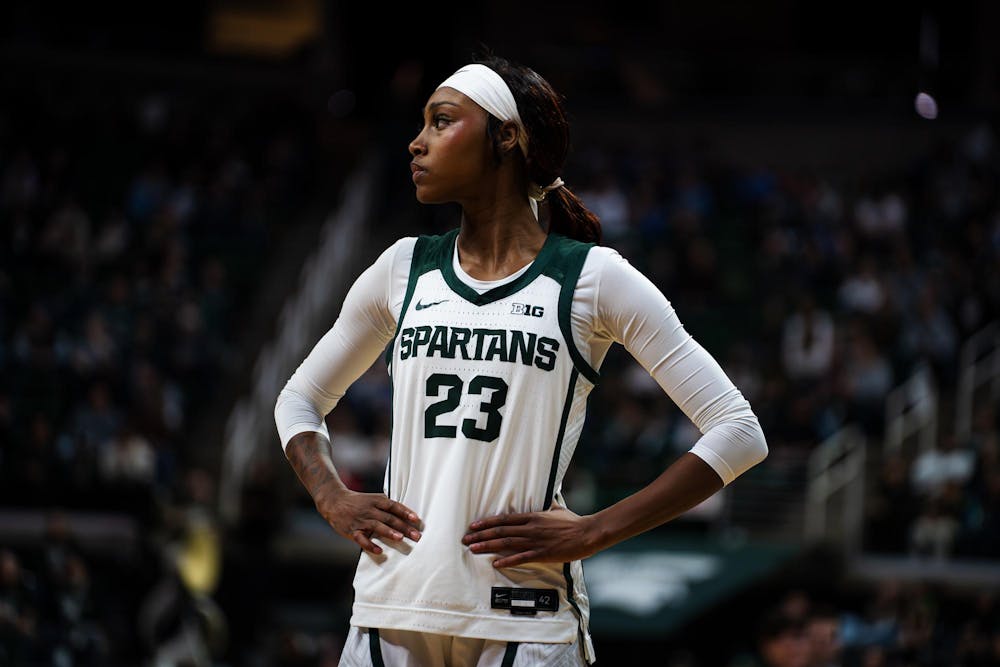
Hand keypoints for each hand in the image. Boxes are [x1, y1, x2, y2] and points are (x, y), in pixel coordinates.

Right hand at [315, 489, 421, 555]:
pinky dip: (370, 545)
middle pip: (389, 518)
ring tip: (400, 538)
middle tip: (416, 535)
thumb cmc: (358, 502)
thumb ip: (386, 505)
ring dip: (389, 532)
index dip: (405, 512)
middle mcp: (369, 510)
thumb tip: (406, 513)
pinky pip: (361, 539)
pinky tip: (380, 551)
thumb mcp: (372, 498)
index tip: (416, 519)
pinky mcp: (352, 530)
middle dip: (403, 526)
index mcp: (376, 500)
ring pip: (376, 526)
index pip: (393, 506)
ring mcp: (361, 520)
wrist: (334, 501)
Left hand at [462, 508, 599, 567]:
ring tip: (473, 549)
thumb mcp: (557, 510)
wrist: (587, 533)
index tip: (473, 526)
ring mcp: (536, 541)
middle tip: (465, 539)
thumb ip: (548, 506)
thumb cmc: (573, 522)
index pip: (504, 519)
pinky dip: (507, 559)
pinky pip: (522, 557)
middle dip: (481, 535)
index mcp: (532, 516)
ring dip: (488, 546)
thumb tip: (546, 498)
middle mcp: (530, 528)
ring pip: (507, 542)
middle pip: (500, 530)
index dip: (487, 522)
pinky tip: (496, 563)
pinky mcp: (543, 553)